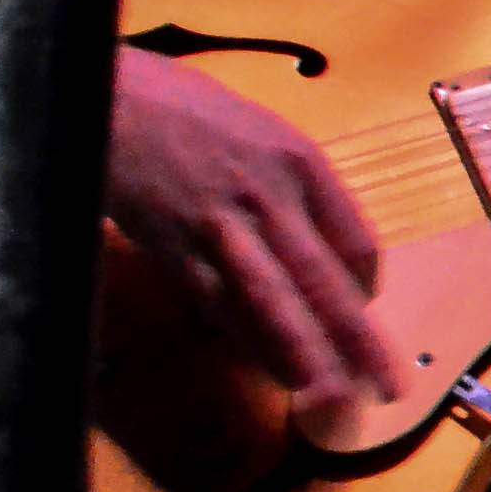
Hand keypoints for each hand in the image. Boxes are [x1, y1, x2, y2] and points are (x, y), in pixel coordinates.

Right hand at [0, 38, 402, 400]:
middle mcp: (268, 194)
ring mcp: (218, 224)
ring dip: (306, 357)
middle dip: (360, 342)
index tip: (366, 310)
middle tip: (388, 388)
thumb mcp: (256, 128)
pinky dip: (242, 340)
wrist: (102, 92)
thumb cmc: (179, 104)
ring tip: (334, 399)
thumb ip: (290, 183)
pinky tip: (265, 371)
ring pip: (273, 302)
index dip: (368, 287)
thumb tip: (317, 240)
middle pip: (326, 281)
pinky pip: (216, 305)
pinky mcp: (171, 245)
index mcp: (299, 160)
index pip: (357, 242)